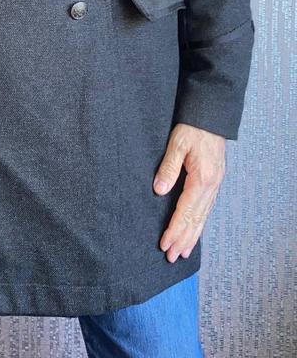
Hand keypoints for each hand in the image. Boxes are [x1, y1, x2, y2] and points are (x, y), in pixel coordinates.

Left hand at [153, 123, 225, 261]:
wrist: (211, 117)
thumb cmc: (193, 128)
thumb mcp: (177, 143)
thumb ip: (168, 167)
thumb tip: (159, 190)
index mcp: (202, 179)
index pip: (186, 211)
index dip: (175, 230)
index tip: (165, 244)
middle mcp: (211, 186)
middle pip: (196, 219)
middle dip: (183, 239)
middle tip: (171, 257)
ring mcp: (214, 186)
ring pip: (202, 217)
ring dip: (192, 236)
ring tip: (183, 252)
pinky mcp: (213, 182)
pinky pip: (206, 209)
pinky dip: (200, 224)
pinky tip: (194, 232)